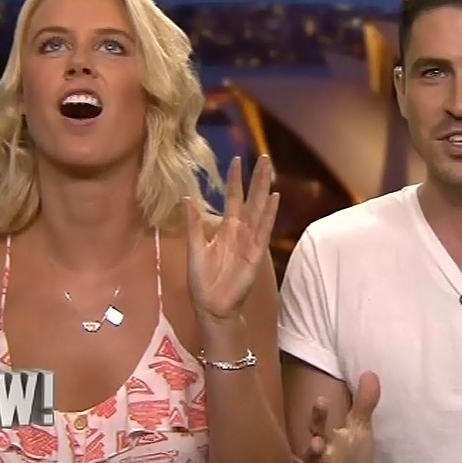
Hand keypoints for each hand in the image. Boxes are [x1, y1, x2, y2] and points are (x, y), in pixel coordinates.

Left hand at [184, 156, 279, 321]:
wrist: (211, 305)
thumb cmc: (202, 279)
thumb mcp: (194, 247)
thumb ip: (194, 223)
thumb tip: (187, 197)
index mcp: (226, 228)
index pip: (233, 198)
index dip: (235, 180)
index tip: (237, 159)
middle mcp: (241, 231)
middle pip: (251, 200)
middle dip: (256, 179)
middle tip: (264, 158)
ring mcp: (250, 241)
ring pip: (259, 210)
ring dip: (264, 191)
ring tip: (269, 171)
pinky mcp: (255, 253)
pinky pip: (263, 231)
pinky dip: (268, 215)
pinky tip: (274, 199)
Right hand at [305, 371, 380, 462]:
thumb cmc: (352, 453)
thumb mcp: (360, 429)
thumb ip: (363, 404)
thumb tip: (370, 372)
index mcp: (327, 436)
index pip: (319, 422)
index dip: (319, 413)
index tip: (321, 400)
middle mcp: (320, 453)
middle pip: (312, 447)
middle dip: (313, 444)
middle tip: (317, 441)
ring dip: (316, 462)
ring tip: (320, 461)